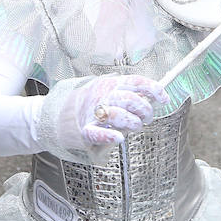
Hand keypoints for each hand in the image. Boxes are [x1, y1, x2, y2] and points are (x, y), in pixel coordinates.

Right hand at [42, 75, 170, 158]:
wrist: (57, 116)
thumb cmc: (90, 105)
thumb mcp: (109, 92)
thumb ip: (128, 93)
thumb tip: (154, 97)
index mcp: (110, 84)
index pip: (135, 81)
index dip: (152, 89)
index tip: (164, 97)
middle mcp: (102, 95)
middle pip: (129, 98)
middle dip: (143, 108)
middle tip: (146, 117)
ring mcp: (92, 112)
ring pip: (116, 114)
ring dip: (131, 121)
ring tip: (135, 126)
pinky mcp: (84, 130)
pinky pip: (97, 132)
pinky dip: (108, 135)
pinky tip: (118, 138)